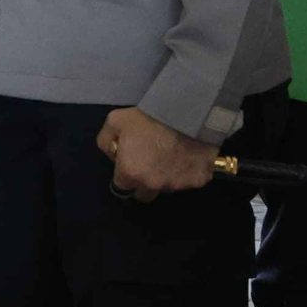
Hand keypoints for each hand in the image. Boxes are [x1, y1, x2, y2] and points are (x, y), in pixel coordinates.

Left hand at [96, 108, 216, 201]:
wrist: (187, 112)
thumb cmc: (148, 117)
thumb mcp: (114, 122)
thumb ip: (107, 142)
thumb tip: (113, 155)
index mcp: (131, 174)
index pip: (122, 187)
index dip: (125, 176)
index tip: (130, 165)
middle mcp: (153, 185)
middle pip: (145, 194)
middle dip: (144, 183)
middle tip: (150, 163)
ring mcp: (178, 185)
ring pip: (168, 188)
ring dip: (166, 177)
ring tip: (170, 156)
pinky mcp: (199, 180)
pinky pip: (191, 181)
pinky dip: (188, 172)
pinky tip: (188, 156)